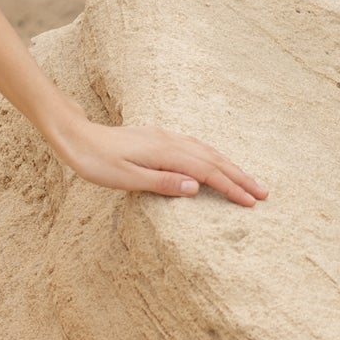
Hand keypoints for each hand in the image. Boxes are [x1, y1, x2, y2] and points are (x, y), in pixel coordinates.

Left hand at [49, 116, 266, 206]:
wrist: (76, 137)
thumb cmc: (96, 162)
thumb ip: (162, 183)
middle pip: (214, 160)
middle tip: (263, 193)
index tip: (251, 202)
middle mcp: (171, 141)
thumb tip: (196, 187)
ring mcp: (165, 137)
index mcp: (166, 153)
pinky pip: (195, 146)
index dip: (231, 187)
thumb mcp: (126, 178)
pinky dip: (213, 156)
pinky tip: (214, 161)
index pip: (207, 173)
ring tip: (247, 180)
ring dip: (229, 166)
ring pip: (207, 151)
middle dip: (240, 177)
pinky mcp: (158, 137)